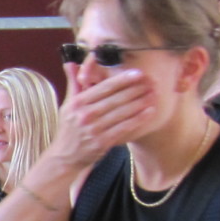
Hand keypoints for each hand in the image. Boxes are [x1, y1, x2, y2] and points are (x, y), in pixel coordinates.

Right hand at [45, 63, 161, 173]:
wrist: (65, 157)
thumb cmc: (69, 129)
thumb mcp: (67, 105)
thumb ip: (73, 83)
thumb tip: (70, 63)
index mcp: (77, 103)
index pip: (103, 88)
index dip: (122, 80)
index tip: (138, 73)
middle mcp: (85, 115)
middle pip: (115, 99)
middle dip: (136, 89)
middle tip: (152, 82)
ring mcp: (94, 129)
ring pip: (122, 112)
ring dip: (141, 102)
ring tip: (154, 94)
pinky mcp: (102, 142)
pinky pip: (124, 127)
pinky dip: (138, 119)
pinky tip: (150, 111)